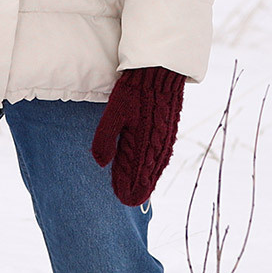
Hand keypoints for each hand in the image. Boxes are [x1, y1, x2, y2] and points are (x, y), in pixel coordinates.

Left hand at [90, 66, 186, 206]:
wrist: (158, 72)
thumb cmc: (133, 91)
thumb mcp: (114, 112)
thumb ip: (106, 139)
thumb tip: (101, 164)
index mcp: (143, 144)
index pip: (136, 176)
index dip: (128, 188)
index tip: (121, 199)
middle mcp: (157, 145)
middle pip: (148, 175)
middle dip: (138, 188)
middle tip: (129, 200)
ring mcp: (166, 138)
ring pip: (158, 167)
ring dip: (149, 180)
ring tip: (142, 192)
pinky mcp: (171, 130)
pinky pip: (165, 156)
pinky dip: (158, 167)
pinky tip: (155, 170)